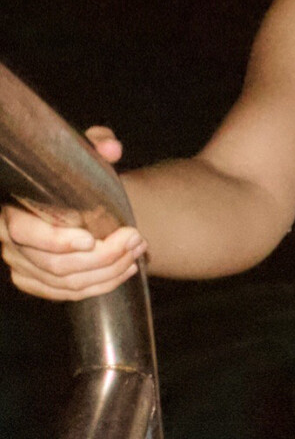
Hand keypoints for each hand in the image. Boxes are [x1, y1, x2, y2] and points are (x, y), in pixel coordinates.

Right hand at [0, 127, 146, 300]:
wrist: (70, 197)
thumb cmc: (72, 175)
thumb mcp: (81, 154)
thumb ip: (95, 144)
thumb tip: (111, 148)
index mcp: (12, 211)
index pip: (26, 233)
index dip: (56, 241)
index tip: (91, 238)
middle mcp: (12, 244)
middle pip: (54, 264)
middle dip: (102, 256)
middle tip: (135, 238)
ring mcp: (23, 267)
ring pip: (66, 283)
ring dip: (109, 271)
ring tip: (138, 250)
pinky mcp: (38, 282)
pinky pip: (70, 294)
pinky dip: (102, 285)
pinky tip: (127, 269)